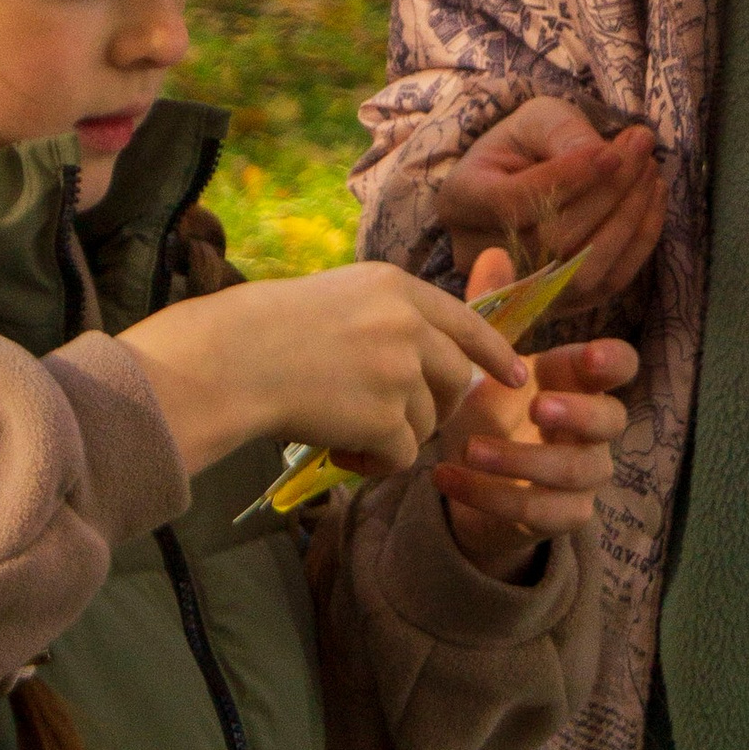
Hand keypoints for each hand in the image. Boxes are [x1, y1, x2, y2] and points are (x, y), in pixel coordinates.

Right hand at [121, 262, 529, 482]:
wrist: (230, 362)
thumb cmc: (266, 332)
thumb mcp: (339, 298)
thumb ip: (390, 319)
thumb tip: (434, 360)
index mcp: (395, 287)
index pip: (466, 321)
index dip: (495, 352)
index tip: (518, 376)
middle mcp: (407, 322)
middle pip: (453, 380)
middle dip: (431, 408)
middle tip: (388, 421)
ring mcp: (399, 369)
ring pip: (427, 422)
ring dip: (391, 437)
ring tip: (342, 430)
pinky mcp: (386, 416)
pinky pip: (402, 455)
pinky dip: (373, 462)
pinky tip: (339, 450)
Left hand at [435, 249, 636, 578]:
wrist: (466, 478)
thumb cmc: (485, 408)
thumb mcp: (481, 360)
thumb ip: (489, 311)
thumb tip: (492, 253)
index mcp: (576, 380)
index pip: (620, 366)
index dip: (612, 362)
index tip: (587, 357)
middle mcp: (591, 428)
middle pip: (613, 421)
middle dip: (580, 414)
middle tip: (538, 407)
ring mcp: (582, 475)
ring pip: (576, 472)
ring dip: (522, 461)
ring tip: (470, 448)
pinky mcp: (561, 516)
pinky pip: (542, 512)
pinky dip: (491, 497)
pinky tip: (447, 478)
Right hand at [437, 99, 665, 305]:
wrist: (521, 183)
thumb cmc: (522, 148)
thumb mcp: (533, 120)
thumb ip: (562, 131)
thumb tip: (605, 156)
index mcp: (460, 203)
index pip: (513, 203)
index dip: (567, 179)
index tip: (612, 150)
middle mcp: (480, 257)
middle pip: (552, 239)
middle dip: (608, 192)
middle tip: (642, 149)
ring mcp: (520, 290)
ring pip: (582, 269)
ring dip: (629, 218)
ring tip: (650, 171)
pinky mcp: (561, 304)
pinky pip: (607, 282)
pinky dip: (640, 242)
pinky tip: (653, 200)